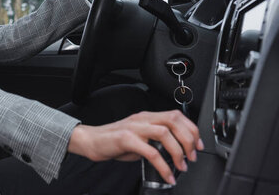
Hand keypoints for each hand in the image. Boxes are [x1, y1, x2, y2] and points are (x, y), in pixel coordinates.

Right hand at [67, 110, 203, 184]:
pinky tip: (167, 175)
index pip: (176, 115)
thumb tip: (174, 152)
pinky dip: (163, 166)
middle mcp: (143, 119)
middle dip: (189, 139)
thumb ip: (155, 140)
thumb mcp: (139, 137)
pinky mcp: (126, 139)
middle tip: (192, 157)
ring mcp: (134, 128)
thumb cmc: (115, 141)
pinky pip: (151, 152)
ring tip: (181, 166)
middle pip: (174, 120)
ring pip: (165, 133)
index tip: (198, 146)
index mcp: (147, 116)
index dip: (192, 129)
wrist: (92, 141)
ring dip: (178, 151)